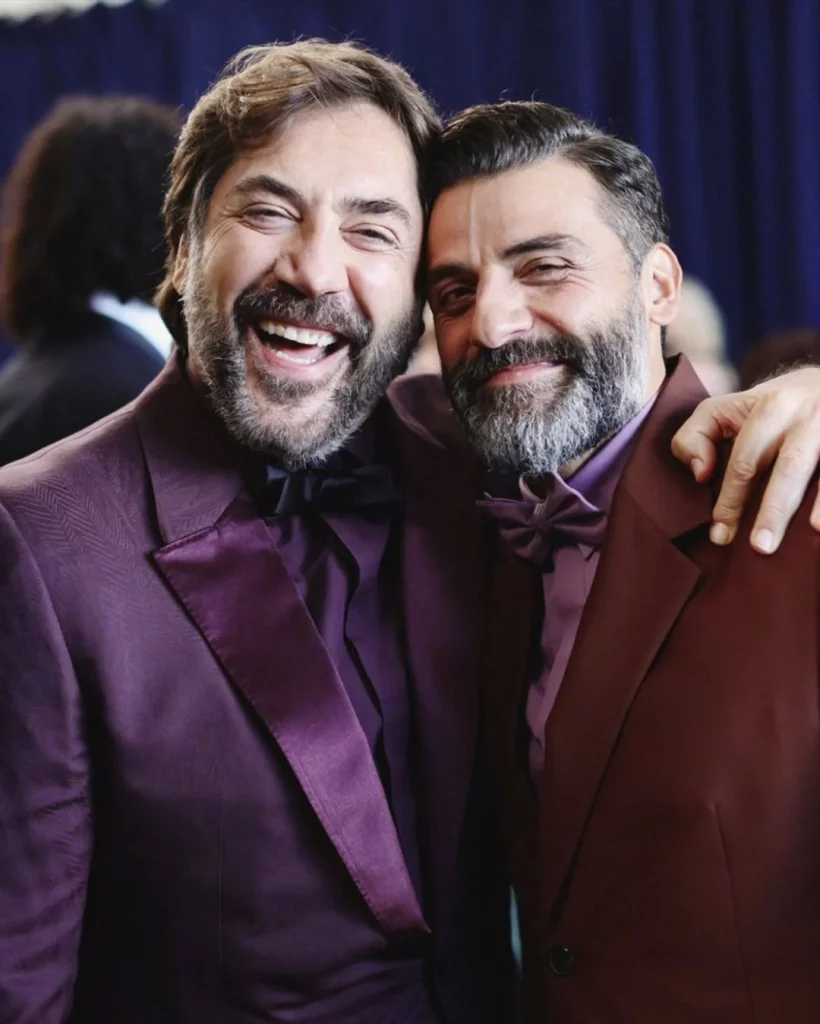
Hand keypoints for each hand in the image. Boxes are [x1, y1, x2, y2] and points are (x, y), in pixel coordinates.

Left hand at [671, 367, 819, 553]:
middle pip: (789, 468)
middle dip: (773, 509)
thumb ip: (696, 436)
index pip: (745, 461)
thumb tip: (701, 474)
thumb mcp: (725, 408)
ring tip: (813, 534)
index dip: (731, 500)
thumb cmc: (769, 405)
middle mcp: (806, 416)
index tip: (721, 534)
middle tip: (760, 547)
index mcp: (770, 407)